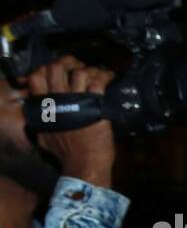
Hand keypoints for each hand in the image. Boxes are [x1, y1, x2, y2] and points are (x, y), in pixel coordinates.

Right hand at [26, 56, 116, 187]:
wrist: (85, 164)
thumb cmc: (66, 155)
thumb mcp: (45, 138)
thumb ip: (41, 125)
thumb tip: (38, 119)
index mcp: (44, 107)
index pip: (36, 77)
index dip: (46, 69)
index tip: (57, 70)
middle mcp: (57, 100)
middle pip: (57, 68)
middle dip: (68, 63)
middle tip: (78, 66)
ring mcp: (76, 101)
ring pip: (79, 73)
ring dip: (91, 71)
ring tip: (98, 74)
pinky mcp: (94, 106)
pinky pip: (98, 83)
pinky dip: (105, 77)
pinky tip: (109, 78)